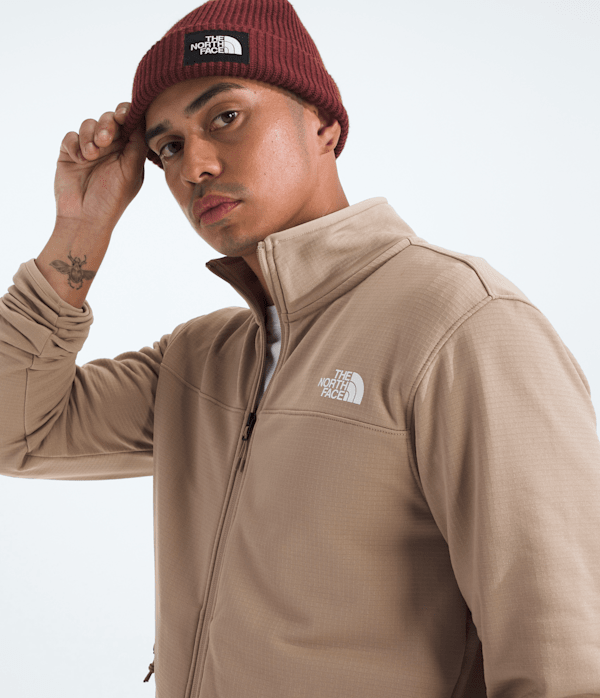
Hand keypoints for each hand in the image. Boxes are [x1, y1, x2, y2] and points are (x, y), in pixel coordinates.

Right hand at [54, 103, 146, 234]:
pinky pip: (70, 136)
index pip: (129, 123)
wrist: (85, 218)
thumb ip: (137, 144)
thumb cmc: (113, 198)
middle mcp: (110, 147)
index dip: (126, 113)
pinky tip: (80, 159)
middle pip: (109, 118)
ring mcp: (89, 149)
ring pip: (88, 124)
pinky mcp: (70, 153)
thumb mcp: (132, 171)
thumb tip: (141, 118)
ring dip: (90, 136)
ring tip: (91, 156)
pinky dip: (75, 144)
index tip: (124, 116)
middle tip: (105, 140)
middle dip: (107, 125)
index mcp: (128, 150)